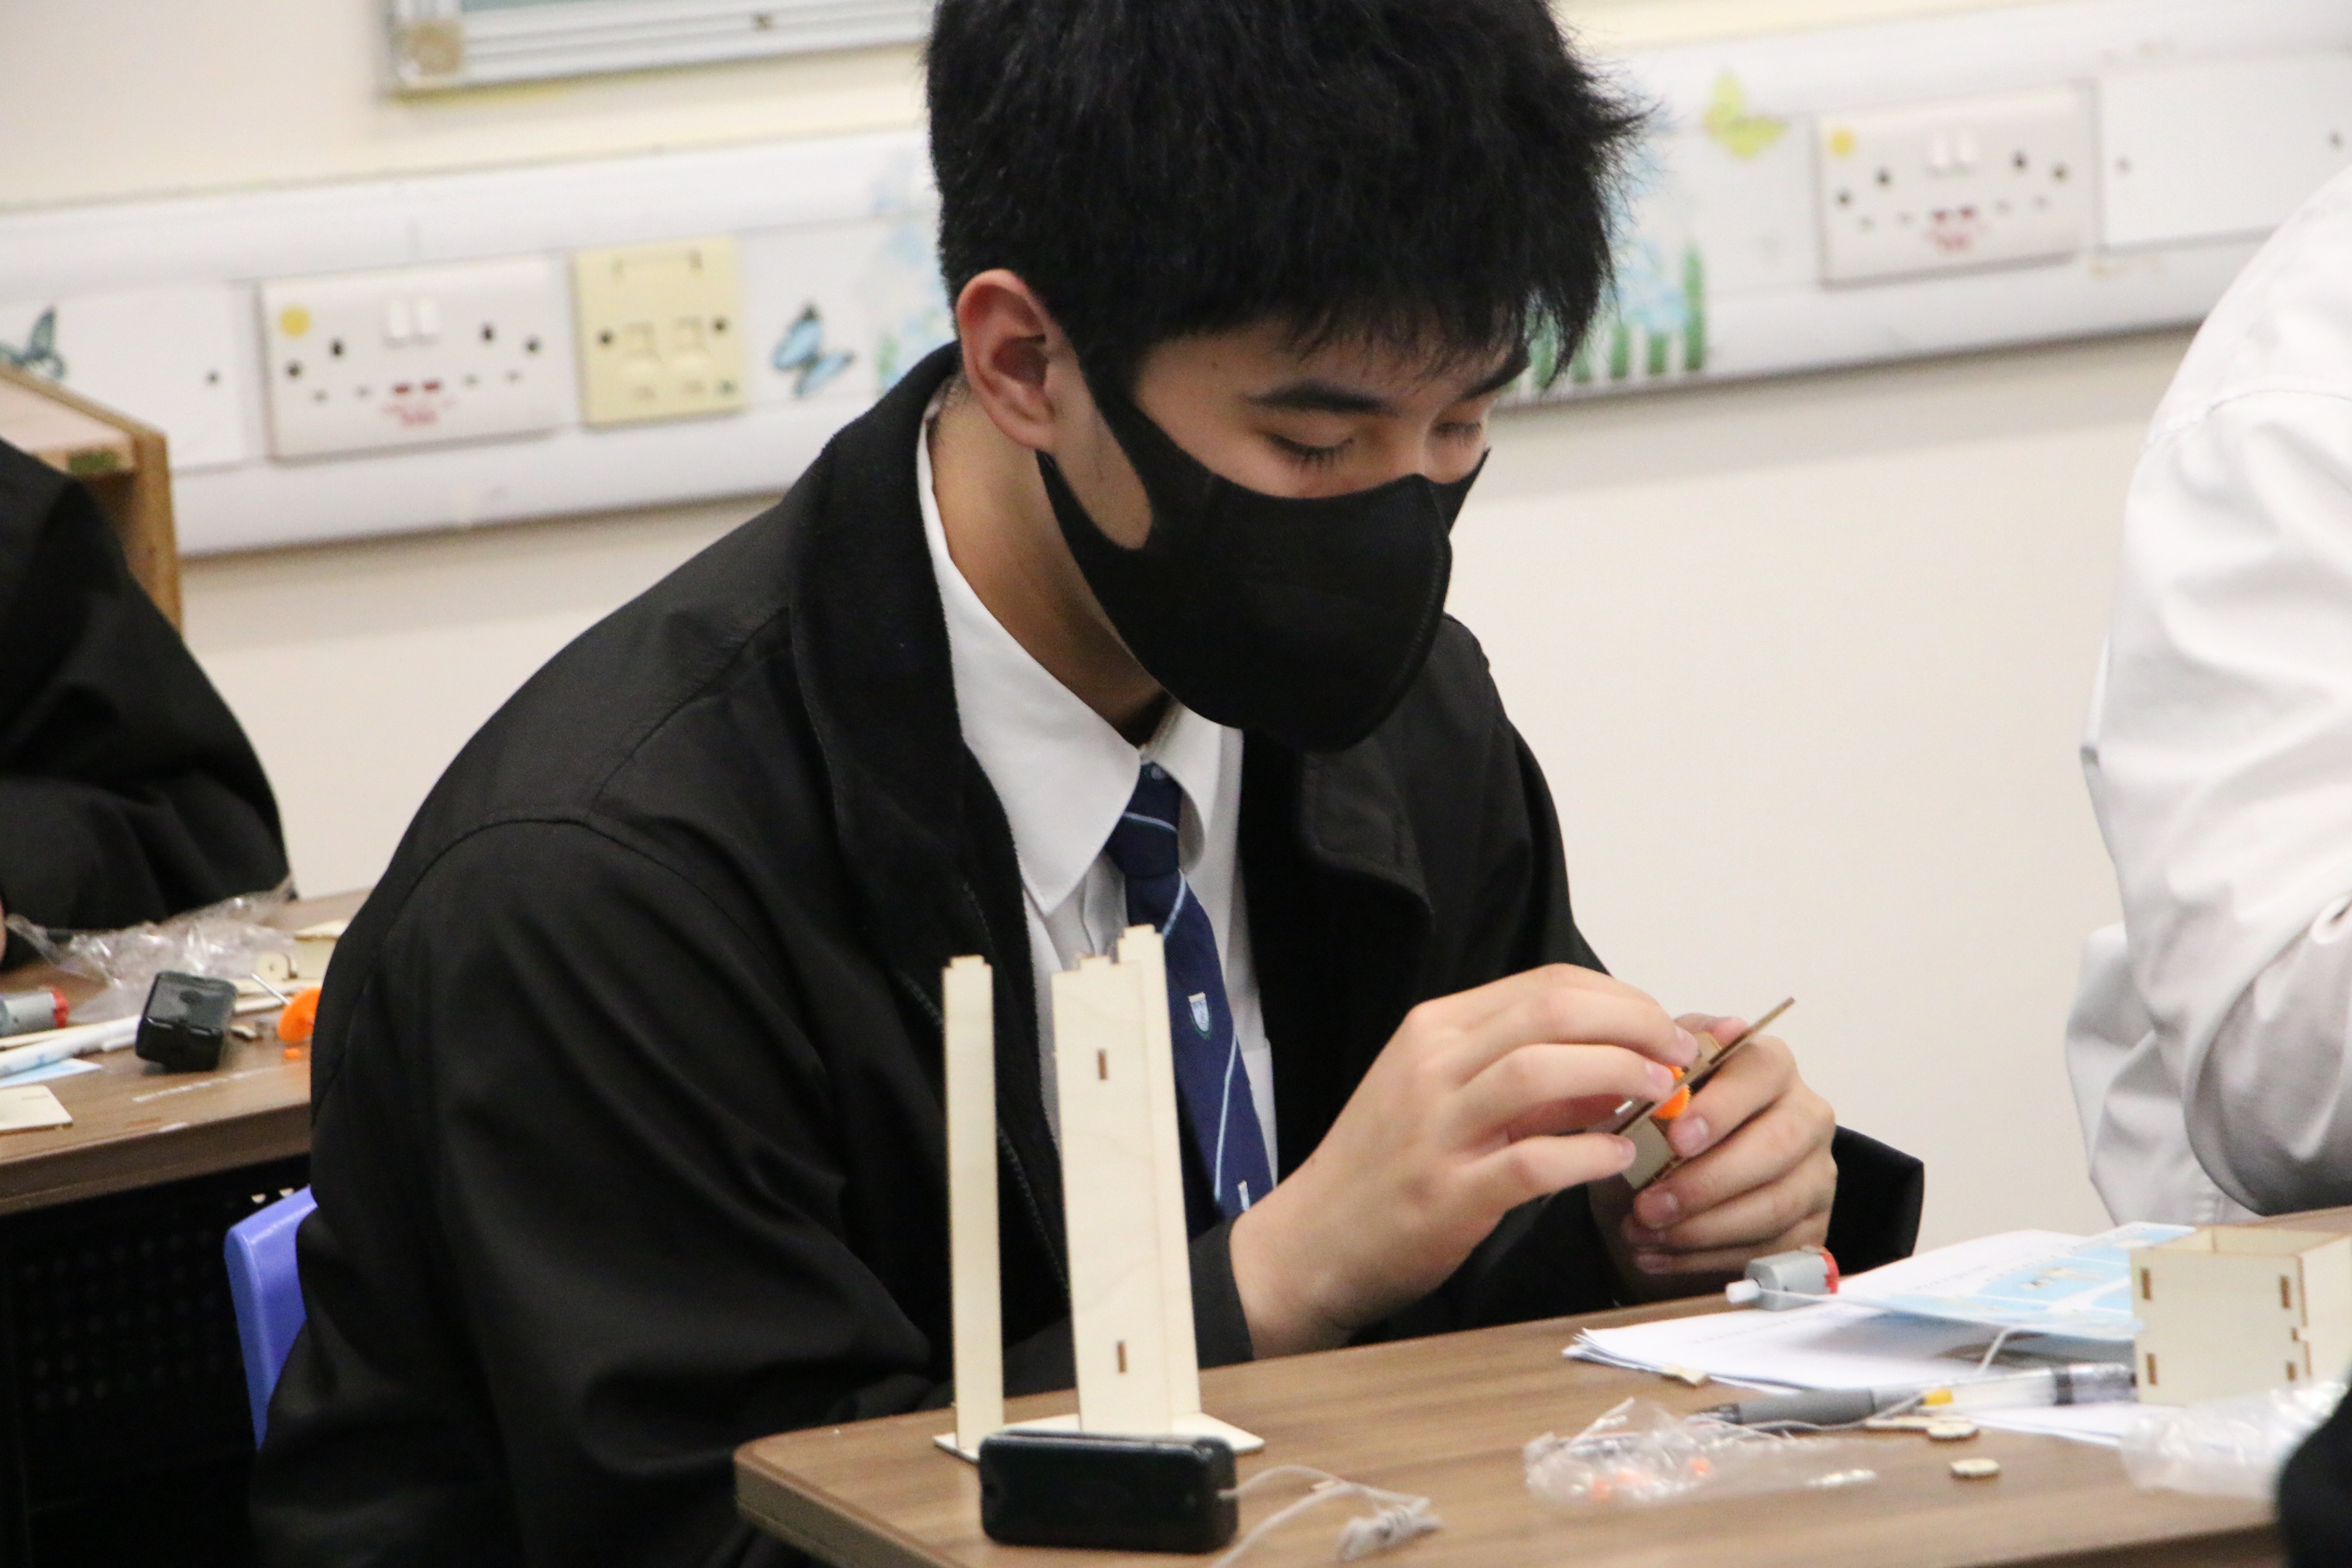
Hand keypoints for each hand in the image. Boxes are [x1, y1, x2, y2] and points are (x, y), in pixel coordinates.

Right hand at [1228, 965, 1700, 1356]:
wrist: (1312, 1240)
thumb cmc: (1384, 1167)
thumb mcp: (1447, 1099)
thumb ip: (1528, 1079)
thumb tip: (1617, 1069)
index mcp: (1434, 1030)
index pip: (1545, 985)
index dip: (1621, 999)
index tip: (1663, 1026)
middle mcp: (1432, 1065)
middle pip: (1550, 1010)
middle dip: (1633, 1024)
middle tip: (1680, 1053)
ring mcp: (1435, 1127)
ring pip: (1539, 1070)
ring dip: (1616, 1072)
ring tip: (1661, 1093)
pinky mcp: (1446, 1192)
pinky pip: (1531, 1161)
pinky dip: (1586, 1155)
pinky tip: (1618, 1159)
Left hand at [1597, 1013, 1836, 1295]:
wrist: (1691, 1168)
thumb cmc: (1672, 1119)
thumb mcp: (1657, 1092)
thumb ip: (1655, 1080)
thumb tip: (1640, 1079)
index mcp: (1770, 1066)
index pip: (1760, 1073)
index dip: (1720, 1108)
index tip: (1676, 1140)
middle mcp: (1806, 1115)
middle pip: (1777, 1146)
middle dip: (1706, 1183)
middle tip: (1648, 1205)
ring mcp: (1816, 1173)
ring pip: (1775, 1206)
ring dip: (1701, 1228)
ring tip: (1643, 1232)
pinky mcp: (1813, 1224)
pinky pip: (1770, 1249)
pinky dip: (1707, 1259)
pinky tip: (1659, 1255)